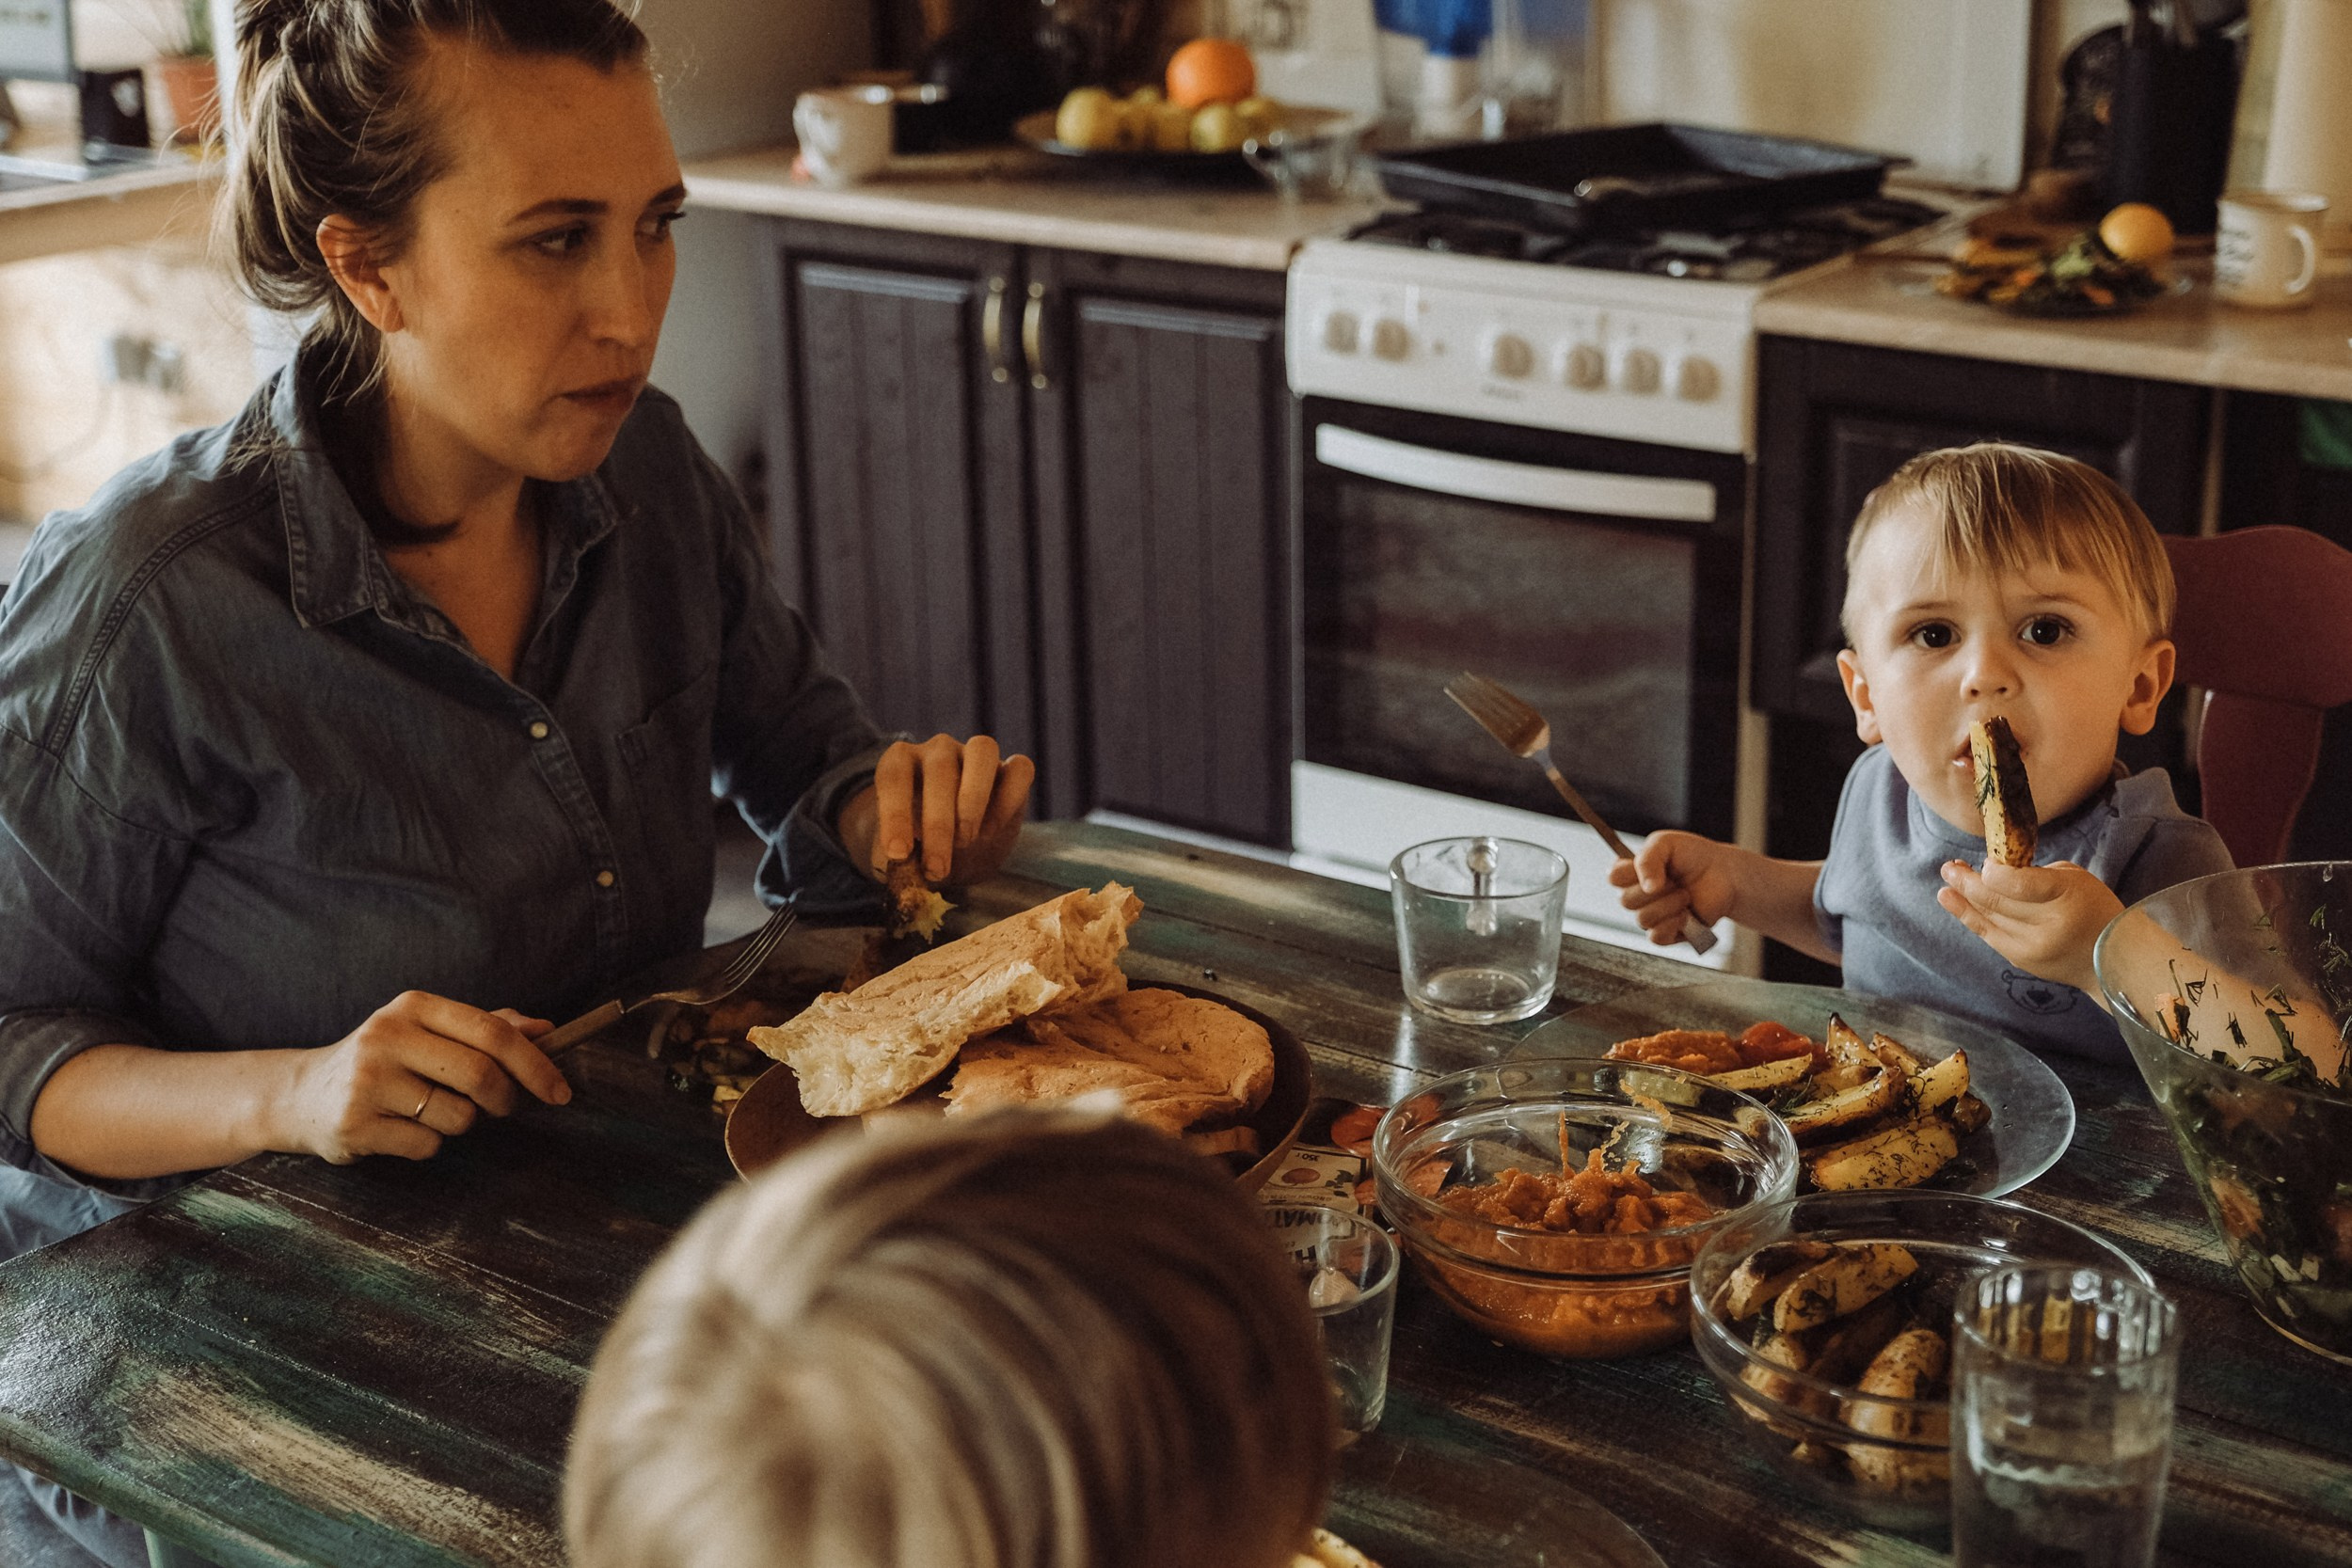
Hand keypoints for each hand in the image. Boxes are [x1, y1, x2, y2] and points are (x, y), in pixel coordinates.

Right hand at [275, 993, 570, 1163]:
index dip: (536, 1064)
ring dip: (460, 1124)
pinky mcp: (355, 1124)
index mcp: (414, 1007)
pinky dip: (427, 1145)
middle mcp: (387, 1036)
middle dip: (505, 1100)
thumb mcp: (430, 1032)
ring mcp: (367, 1080)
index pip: (493, 1032)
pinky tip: (399, 1129)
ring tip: (429, 1112)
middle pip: (480, 1074)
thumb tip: (547, 1029)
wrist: (304, 1095)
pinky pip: (426, 1145)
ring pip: (457, 1116)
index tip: (561, 1091)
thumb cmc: (386, 1062)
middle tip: (503, 1108)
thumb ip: (489, 1028)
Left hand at [850, 732, 1033, 885]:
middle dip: (938, 824)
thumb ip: (898, 859)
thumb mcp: (902, 857)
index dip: (894, 813)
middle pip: (940, 769)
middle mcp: (938, 751)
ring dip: (974, 799)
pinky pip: (1019, 768)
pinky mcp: (1010, 770)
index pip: (894, 776)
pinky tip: (992, 831)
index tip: (898, 854)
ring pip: (983, 751)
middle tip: (937, 868)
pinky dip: (1009, 799)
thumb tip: (901, 871)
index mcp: (900, 762)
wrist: (950, 850)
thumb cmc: (918, 848)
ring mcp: (975, 754)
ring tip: (967, 840)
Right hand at [1609, 831, 1740, 947]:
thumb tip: (1647, 887)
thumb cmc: (1693, 855)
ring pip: (1643, 919)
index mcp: (1631, 873)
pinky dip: (1672, 924)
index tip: (1649, 865)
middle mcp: (1637, 895)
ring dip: (1669, 905)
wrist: (1724, 874)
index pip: (1613, 878)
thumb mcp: (1666, 843)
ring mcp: (1652, 915)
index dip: (1628, 874)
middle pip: (1626, 901)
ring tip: (1686, 895)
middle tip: (1675, 880)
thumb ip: (1648, 858)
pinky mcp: (1668, 933)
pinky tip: (1686, 913)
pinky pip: (1656, 937)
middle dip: (1656, 889)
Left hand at [1937, 859, 2122, 996]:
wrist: (2110, 958)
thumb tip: (1992, 870)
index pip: (2018, 884)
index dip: (1994, 872)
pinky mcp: (2022, 960)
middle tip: (1948, 867)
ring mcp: (2032, 946)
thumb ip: (2034, 874)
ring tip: (1947, 881)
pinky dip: (1968, 916)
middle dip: (1966, 882)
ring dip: (1962, 898)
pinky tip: (1951, 900)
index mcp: (2065, 897)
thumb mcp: (2074, 879)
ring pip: (1987, 918)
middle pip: (1996, 901)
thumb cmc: (2092, 907)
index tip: (1984, 862)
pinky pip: (1988, 934)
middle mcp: (2047, 924)